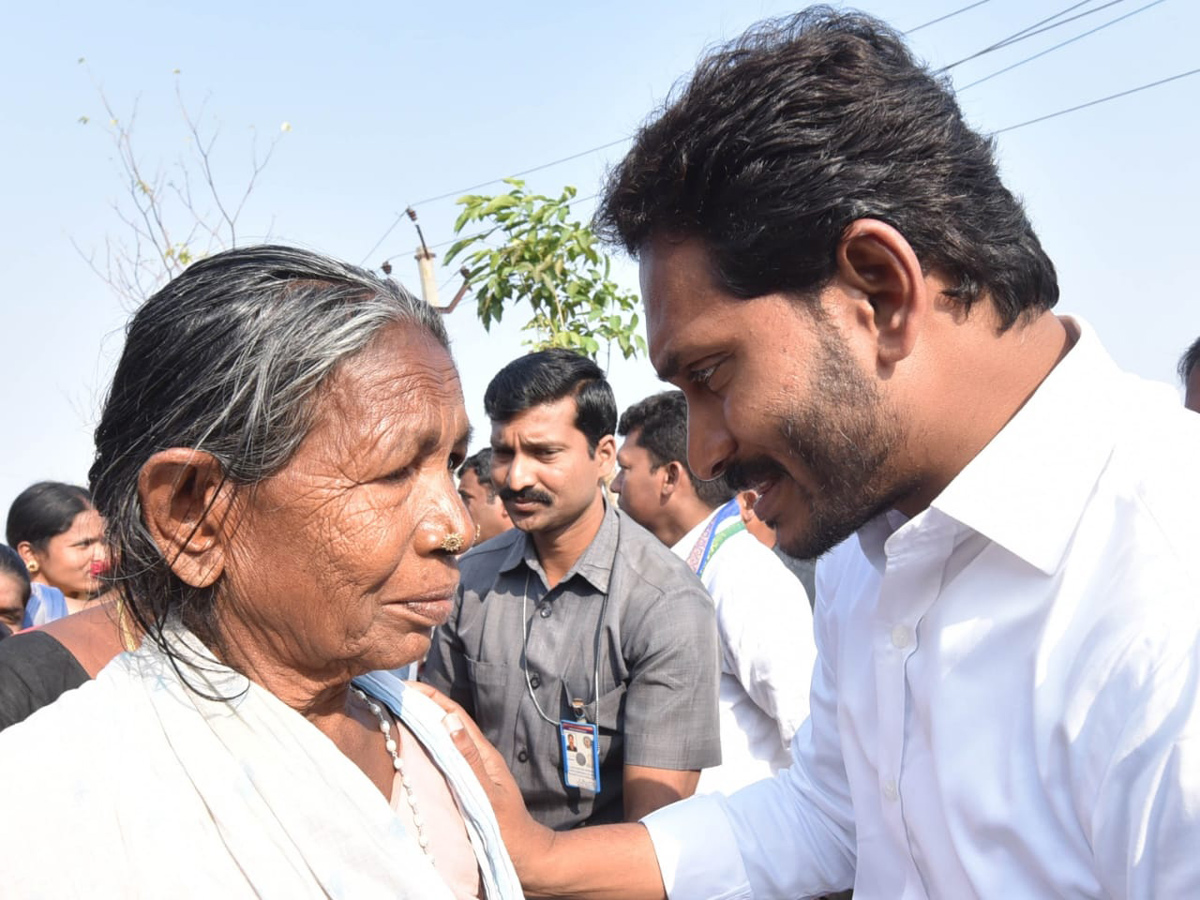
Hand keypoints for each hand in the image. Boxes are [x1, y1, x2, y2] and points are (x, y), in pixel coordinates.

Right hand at [406, 681, 555, 871]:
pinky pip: (440, 757)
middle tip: (390, 694)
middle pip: (445, 722)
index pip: (453, 715)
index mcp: (482, 752)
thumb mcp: (487, 793)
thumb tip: (448, 722)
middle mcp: (475, 756)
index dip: (430, 697)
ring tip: (392, 712)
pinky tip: (407, 747)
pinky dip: (423, 746)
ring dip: (420, 723)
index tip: (406, 684)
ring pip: (441, 739)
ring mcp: (469, 769)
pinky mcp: (462, 783)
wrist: (522, 854)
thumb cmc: (507, 827)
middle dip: (421, 704)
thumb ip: (469, 759)